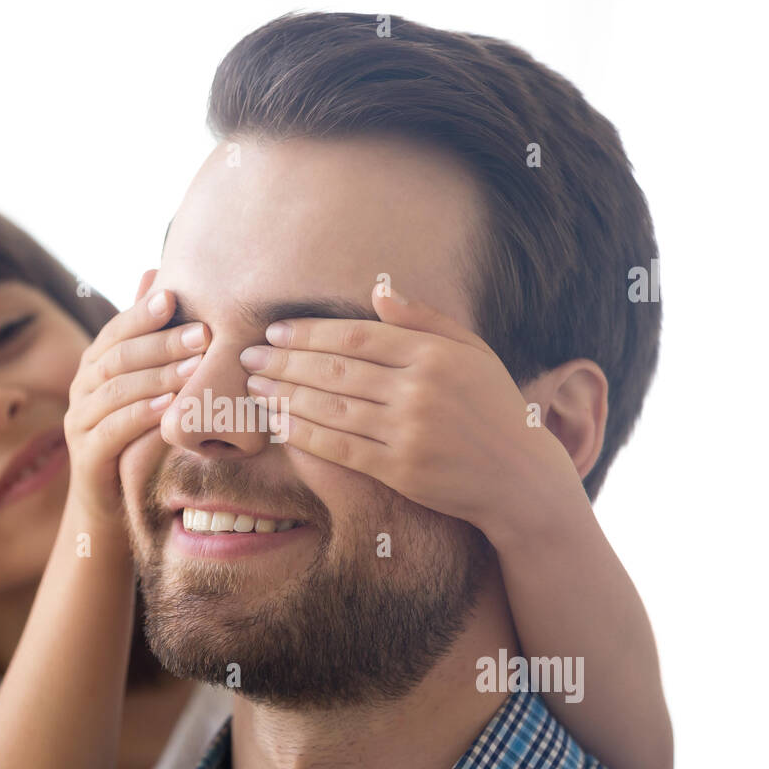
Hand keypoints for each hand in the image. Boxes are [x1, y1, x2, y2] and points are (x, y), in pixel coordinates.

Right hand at [65, 270, 209, 522]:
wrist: (110, 502)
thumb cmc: (136, 435)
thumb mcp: (144, 383)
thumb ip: (146, 334)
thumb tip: (154, 271)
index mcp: (95, 365)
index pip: (116, 331)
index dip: (143, 313)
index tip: (175, 296)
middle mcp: (81, 388)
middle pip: (119, 357)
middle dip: (162, 344)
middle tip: (203, 335)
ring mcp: (79, 422)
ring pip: (116, 391)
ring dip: (158, 377)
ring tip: (194, 370)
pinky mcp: (86, 456)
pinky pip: (113, 430)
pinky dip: (141, 416)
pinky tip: (167, 409)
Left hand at [240, 282, 579, 542]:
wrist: (519, 477)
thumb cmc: (494, 408)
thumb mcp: (472, 353)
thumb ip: (426, 320)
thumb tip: (379, 291)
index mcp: (434, 354)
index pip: (356, 337)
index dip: (310, 333)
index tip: (276, 331)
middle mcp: (419, 390)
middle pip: (335, 370)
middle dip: (284, 362)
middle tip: (249, 356)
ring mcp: (408, 431)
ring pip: (331, 407)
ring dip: (285, 396)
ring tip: (255, 387)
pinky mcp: (400, 470)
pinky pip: (341, 447)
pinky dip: (305, 434)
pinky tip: (279, 424)